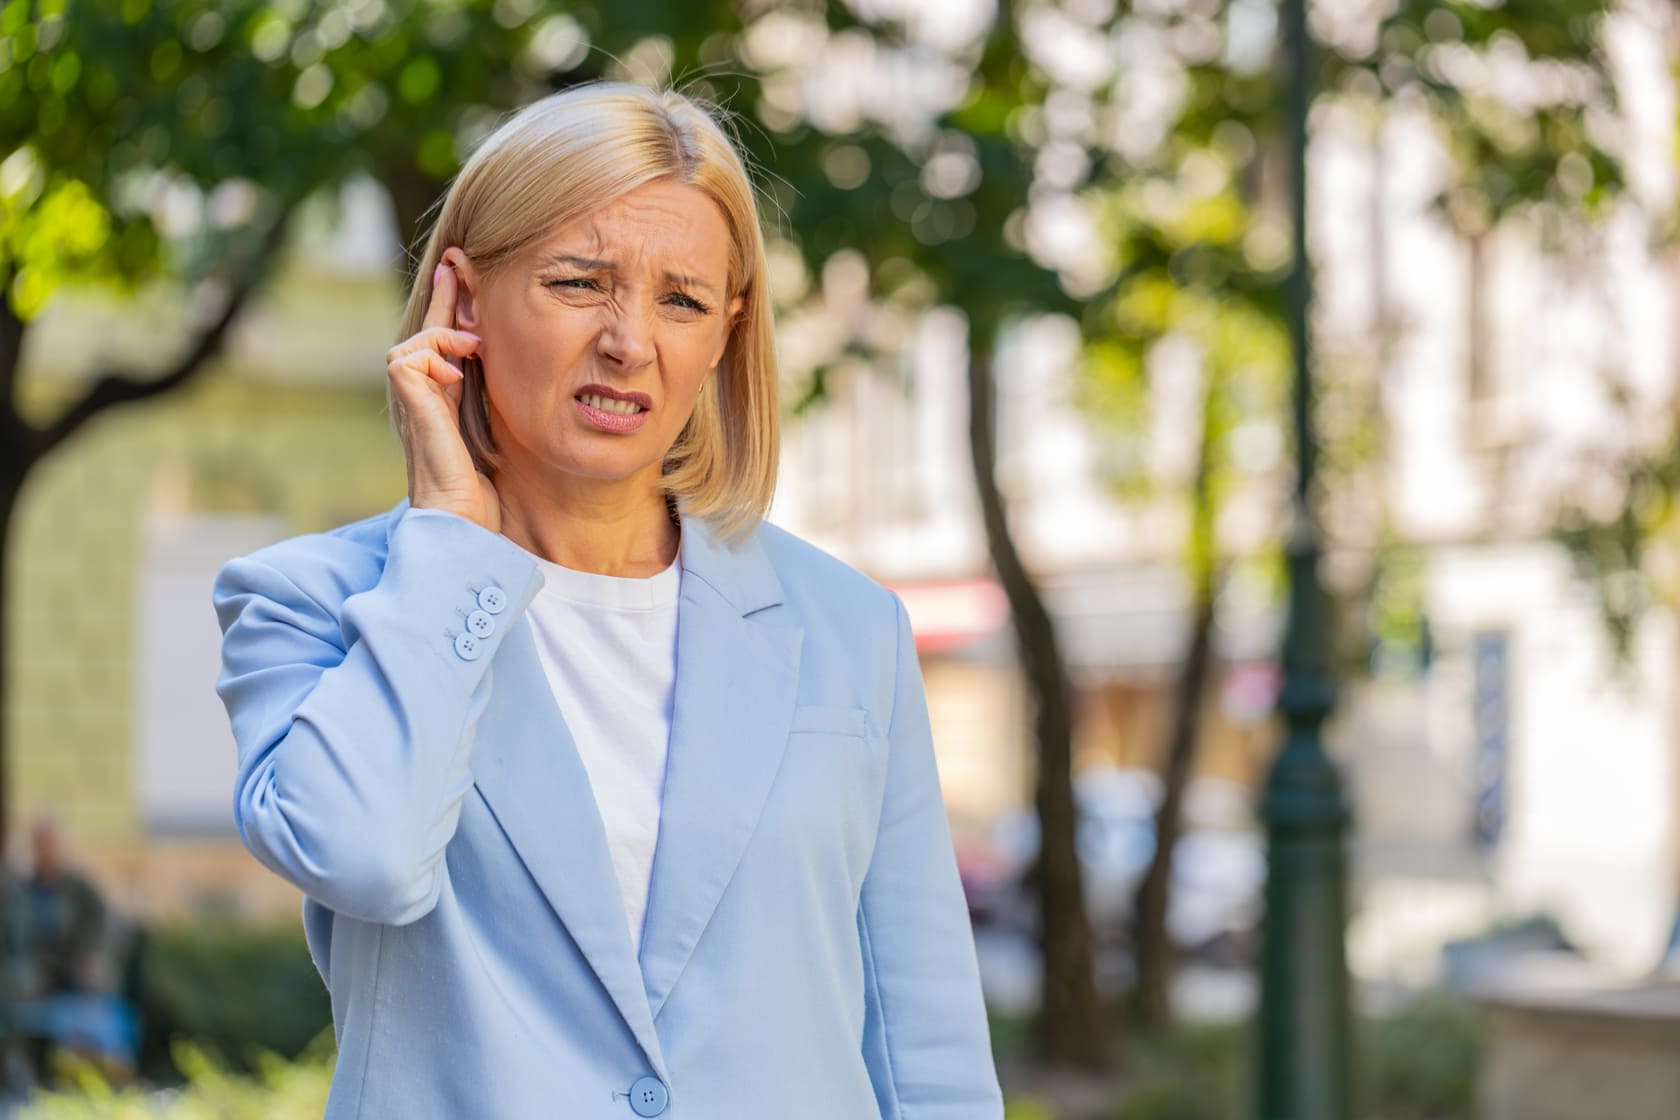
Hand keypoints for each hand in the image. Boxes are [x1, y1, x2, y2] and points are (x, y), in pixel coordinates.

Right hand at [387, 257, 500, 531]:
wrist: (463, 526)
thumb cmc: (482, 498)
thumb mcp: (498, 441)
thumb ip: (497, 412)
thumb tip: (525, 385)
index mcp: (442, 406)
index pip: (443, 347)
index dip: (452, 313)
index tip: (464, 278)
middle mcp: (422, 402)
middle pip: (424, 333)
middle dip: (442, 298)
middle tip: (457, 262)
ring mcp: (412, 405)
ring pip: (412, 343)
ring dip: (443, 331)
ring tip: (475, 343)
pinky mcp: (411, 408)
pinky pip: (408, 359)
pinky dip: (434, 353)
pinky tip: (461, 368)